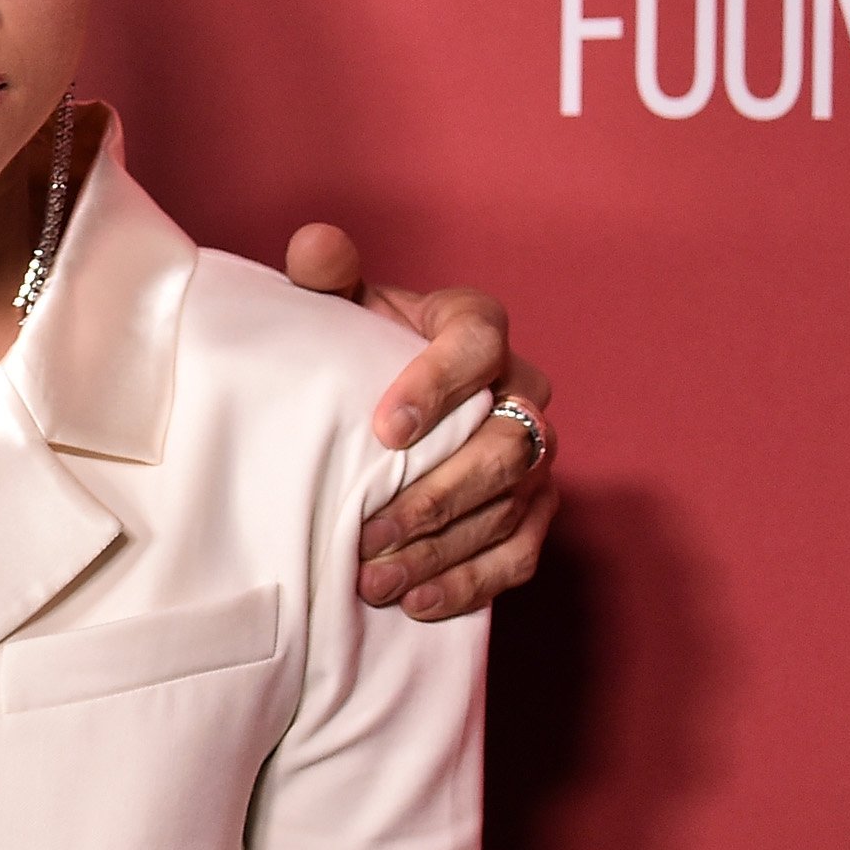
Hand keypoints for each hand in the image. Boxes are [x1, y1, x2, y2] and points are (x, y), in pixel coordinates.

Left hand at [283, 224, 558, 621]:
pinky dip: (472, 582)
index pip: (477, 345)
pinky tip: (419, 603)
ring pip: (510, 506)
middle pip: (505, 445)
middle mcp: (523, 388)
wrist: (389, 396)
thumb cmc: (361, 345)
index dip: (438, 386)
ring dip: (445, 549)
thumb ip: (326, 276)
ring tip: (376, 579)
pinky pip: (521, 551)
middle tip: (369, 531)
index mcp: (478, 327)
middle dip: (436, 495)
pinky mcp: (535, 507)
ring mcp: (535, 453)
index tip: (384, 430)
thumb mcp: (340, 306)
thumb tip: (314, 246)